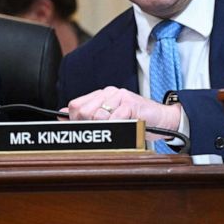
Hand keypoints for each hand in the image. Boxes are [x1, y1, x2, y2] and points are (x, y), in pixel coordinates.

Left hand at [62, 86, 181, 139]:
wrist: (163, 119)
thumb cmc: (138, 120)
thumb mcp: (110, 118)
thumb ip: (87, 115)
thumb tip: (60, 113)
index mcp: (102, 94)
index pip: (75, 105)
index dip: (75, 120)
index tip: (86, 129)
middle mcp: (110, 93)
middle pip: (82, 111)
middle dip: (88, 125)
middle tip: (104, 130)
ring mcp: (120, 97)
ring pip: (97, 116)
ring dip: (105, 127)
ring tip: (116, 128)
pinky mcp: (131, 104)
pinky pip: (114, 119)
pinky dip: (118, 127)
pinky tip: (126, 126)